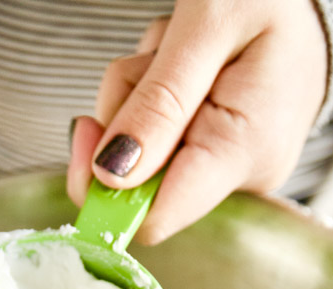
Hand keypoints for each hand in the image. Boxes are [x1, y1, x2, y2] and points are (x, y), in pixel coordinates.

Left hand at [68, 0, 327, 242]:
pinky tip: (186, 63)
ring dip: (139, 97)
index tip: (88, 130)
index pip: (153, 217)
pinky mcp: (223, 153)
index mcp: (244, 152)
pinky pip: (162, 140)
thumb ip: (158, 104)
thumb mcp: (208, 26)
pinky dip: (156, 99)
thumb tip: (111, 176)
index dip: (105, 186)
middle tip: (153, 59)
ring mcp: (235, 166)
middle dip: (127, 117)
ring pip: (145, 155)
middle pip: (142, 181)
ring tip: (179, 50)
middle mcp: (244, 174)